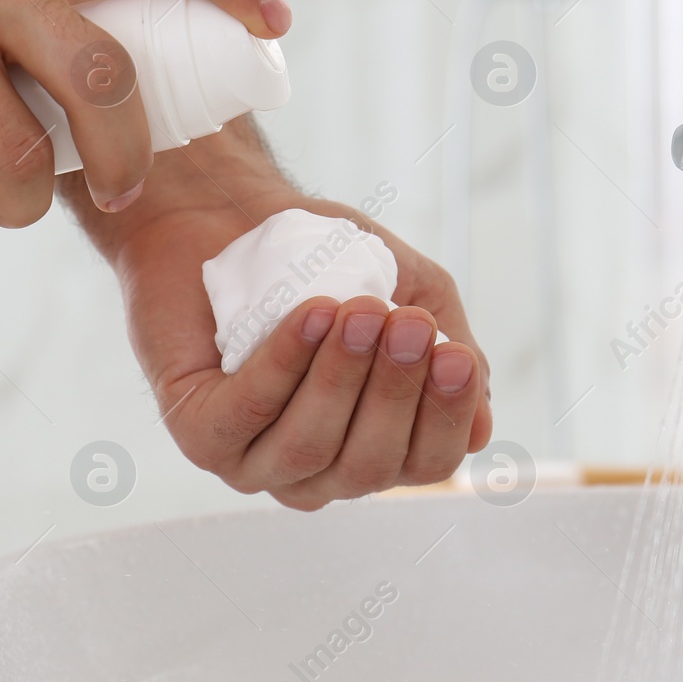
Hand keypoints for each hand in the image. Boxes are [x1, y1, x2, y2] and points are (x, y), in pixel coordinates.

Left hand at [102, 159, 491, 509]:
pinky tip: (311, 314)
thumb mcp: (412, 296)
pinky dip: (284, 364)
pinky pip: (247, 415)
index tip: (454, 355)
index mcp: (375, 447)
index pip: (427, 463)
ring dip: (340, 376)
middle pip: (371, 466)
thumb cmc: (325, 258)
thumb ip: (449, 355)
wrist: (233, 211)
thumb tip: (483, 426)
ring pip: (310, 447)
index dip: (446, 418)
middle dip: (394, 393)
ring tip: (356, 309)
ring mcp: (255, 460)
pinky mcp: (200, 434)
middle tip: (404, 322)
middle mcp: (318, 469)